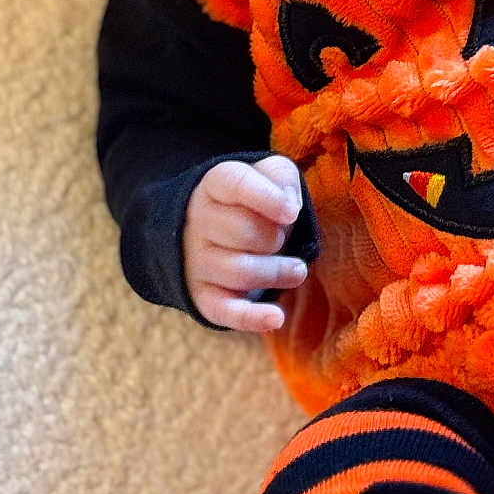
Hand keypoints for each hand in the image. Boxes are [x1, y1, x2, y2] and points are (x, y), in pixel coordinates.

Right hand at [183, 155, 307, 331]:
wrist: (211, 232)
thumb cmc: (252, 202)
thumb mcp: (267, 175)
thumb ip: (280, 177)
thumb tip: (289, 206)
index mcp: (214, 186)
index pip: (236, 184)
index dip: (266, 198)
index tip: (292, 212)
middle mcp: (198, 222)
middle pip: (243, 232)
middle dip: (275, 237)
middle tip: (283, 238)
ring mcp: (196, 262)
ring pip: (239, 271)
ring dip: (276, 272)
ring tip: (297, 270)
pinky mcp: (202, 296)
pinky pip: (223, 310)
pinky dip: (250, 317)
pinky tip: (276, 317)